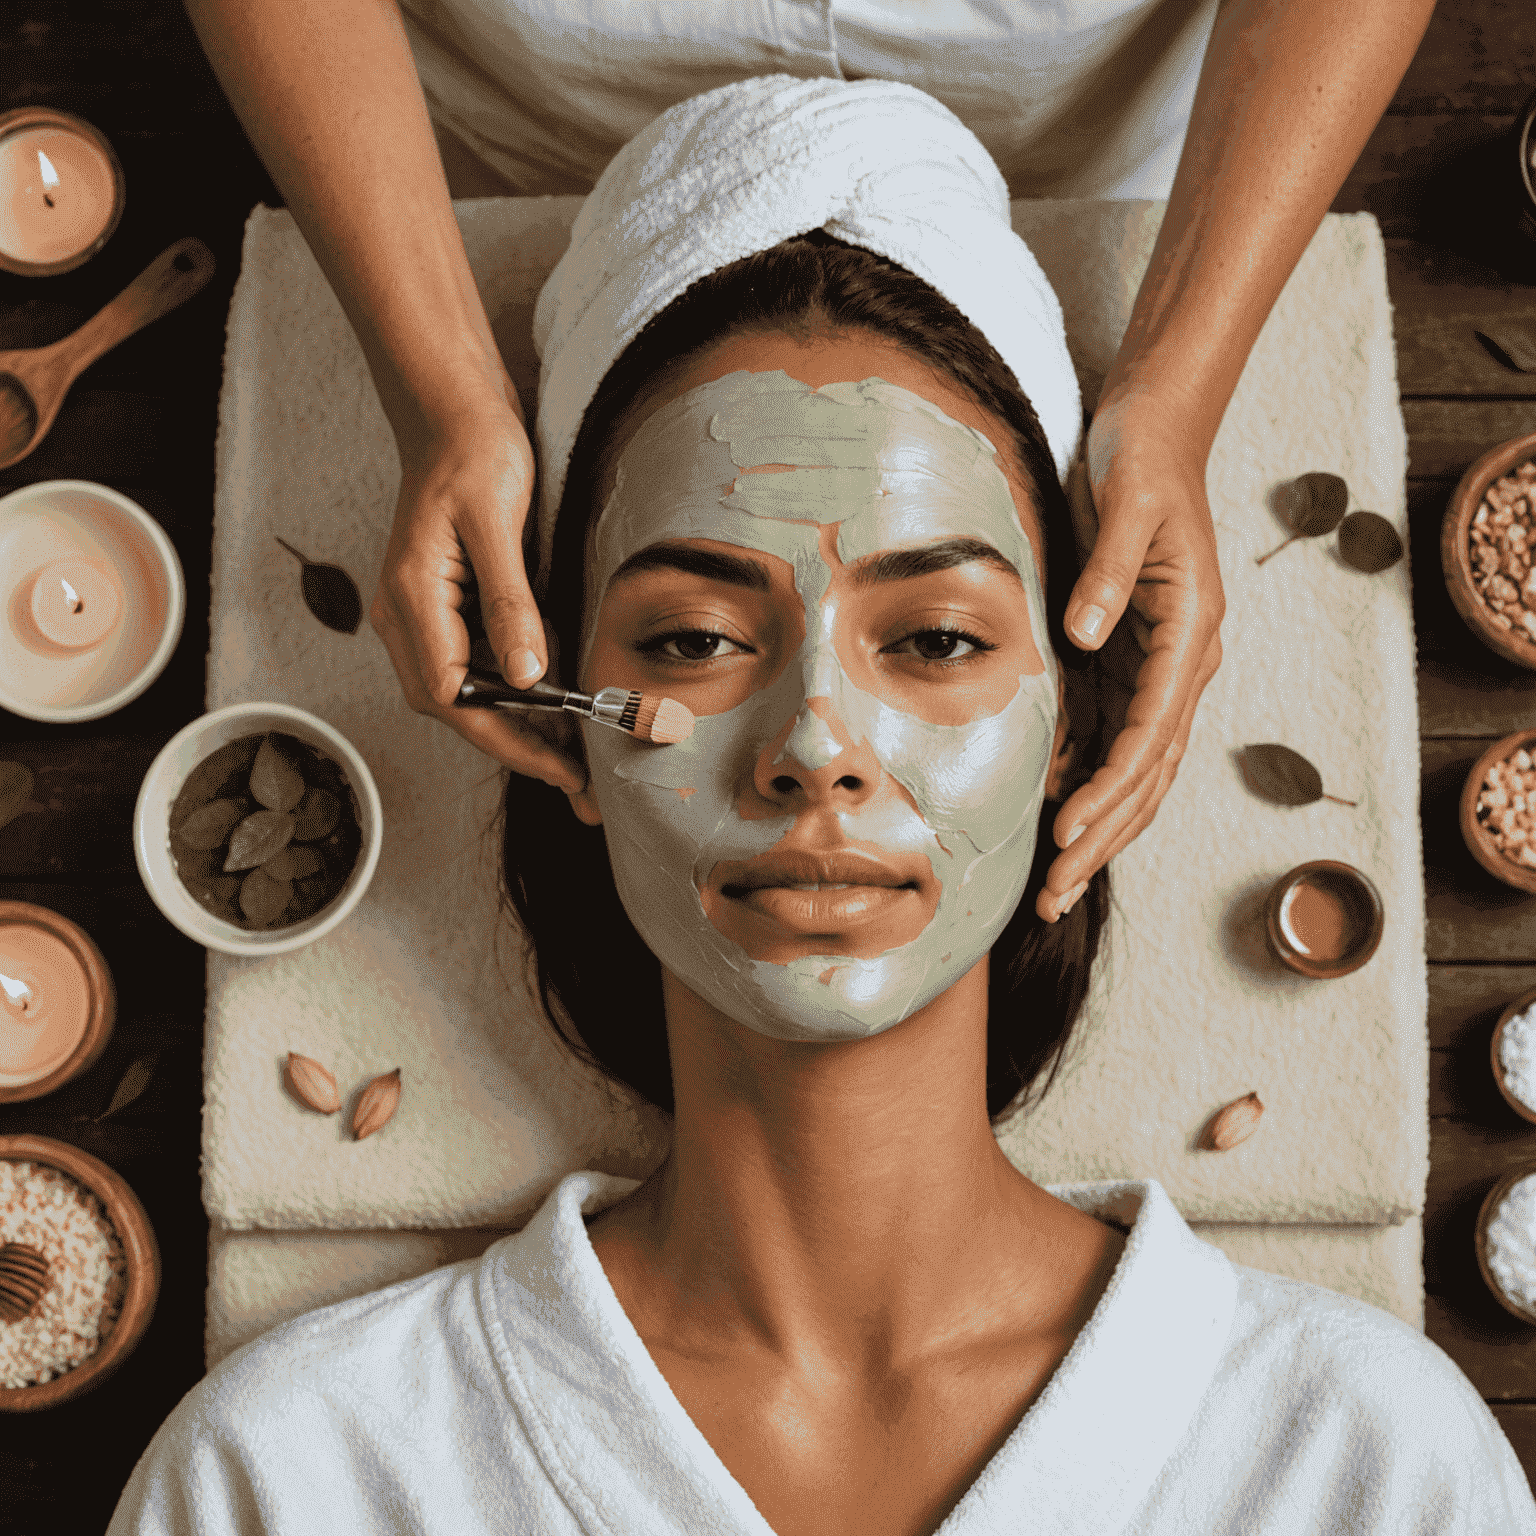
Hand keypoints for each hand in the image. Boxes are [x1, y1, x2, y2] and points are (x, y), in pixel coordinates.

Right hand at [367, 400, 585, 792]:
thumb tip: (527, 676)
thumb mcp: (496, 522)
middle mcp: (407, 616)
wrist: (453, 410)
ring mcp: (424, 613)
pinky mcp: (446, 605)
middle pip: (458, 708)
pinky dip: (517, 692)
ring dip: (520, 727)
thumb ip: (510, 601)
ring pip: (468, 693)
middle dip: (518, 748)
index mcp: (411, 600)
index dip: (509, 740)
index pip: (455, 698)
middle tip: (579, 783)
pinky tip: (558, 703)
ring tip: (576, 756)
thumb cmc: (474, 452)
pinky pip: (478, 665)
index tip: (562, 767)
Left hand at [1035, 393, 1225, 922]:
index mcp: (1192, 633)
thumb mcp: (1127, 502)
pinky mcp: (1128, 662)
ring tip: (1057, 885)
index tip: (1068, 834)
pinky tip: (1049, 818)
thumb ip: (1107, 570)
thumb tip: (1083, 636)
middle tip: (1057, 897)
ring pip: (1134, 770)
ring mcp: (1158, 668)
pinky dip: (1084, 782)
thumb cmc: (1143, 461)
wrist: (1155, 431)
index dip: (1111, 789)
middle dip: (1104, 838)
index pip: (1153, 732)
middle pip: (1148, 773)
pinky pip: (1110, 738)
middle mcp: (1183, 663)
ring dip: (1098, 829)